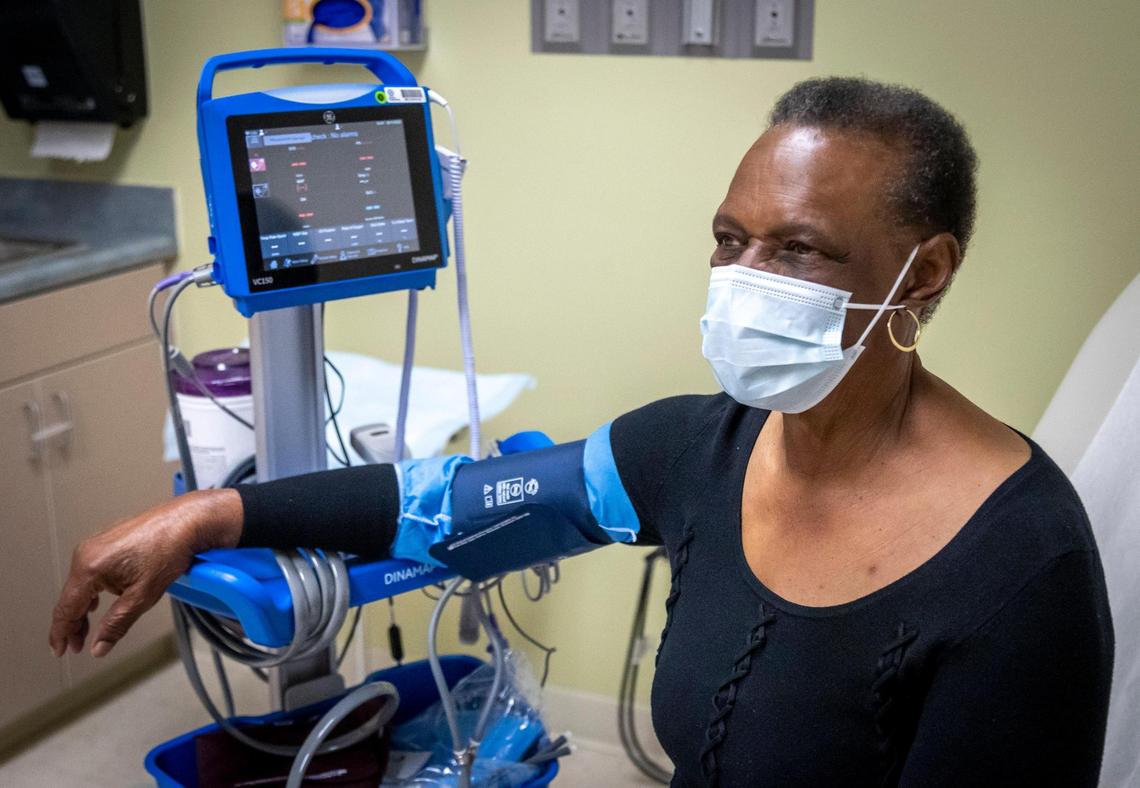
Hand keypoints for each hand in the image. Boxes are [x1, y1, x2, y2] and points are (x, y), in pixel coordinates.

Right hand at [49, 489, 242, 658]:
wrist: (186, 521)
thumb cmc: (169, 550)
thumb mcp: (142, 596)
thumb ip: (117, 624)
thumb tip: (99, 647)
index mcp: (89, 567)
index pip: (66, 608)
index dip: (61, 633)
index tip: (60, 651)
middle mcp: (86, 553)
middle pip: (70, 597)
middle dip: (73, 624)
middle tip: (77, 646)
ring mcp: (94, 545)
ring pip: (79, 585)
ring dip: (82, 609)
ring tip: (87, 631)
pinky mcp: (105, 542)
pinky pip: (89, 572)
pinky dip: (90, 592)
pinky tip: (96, 604)